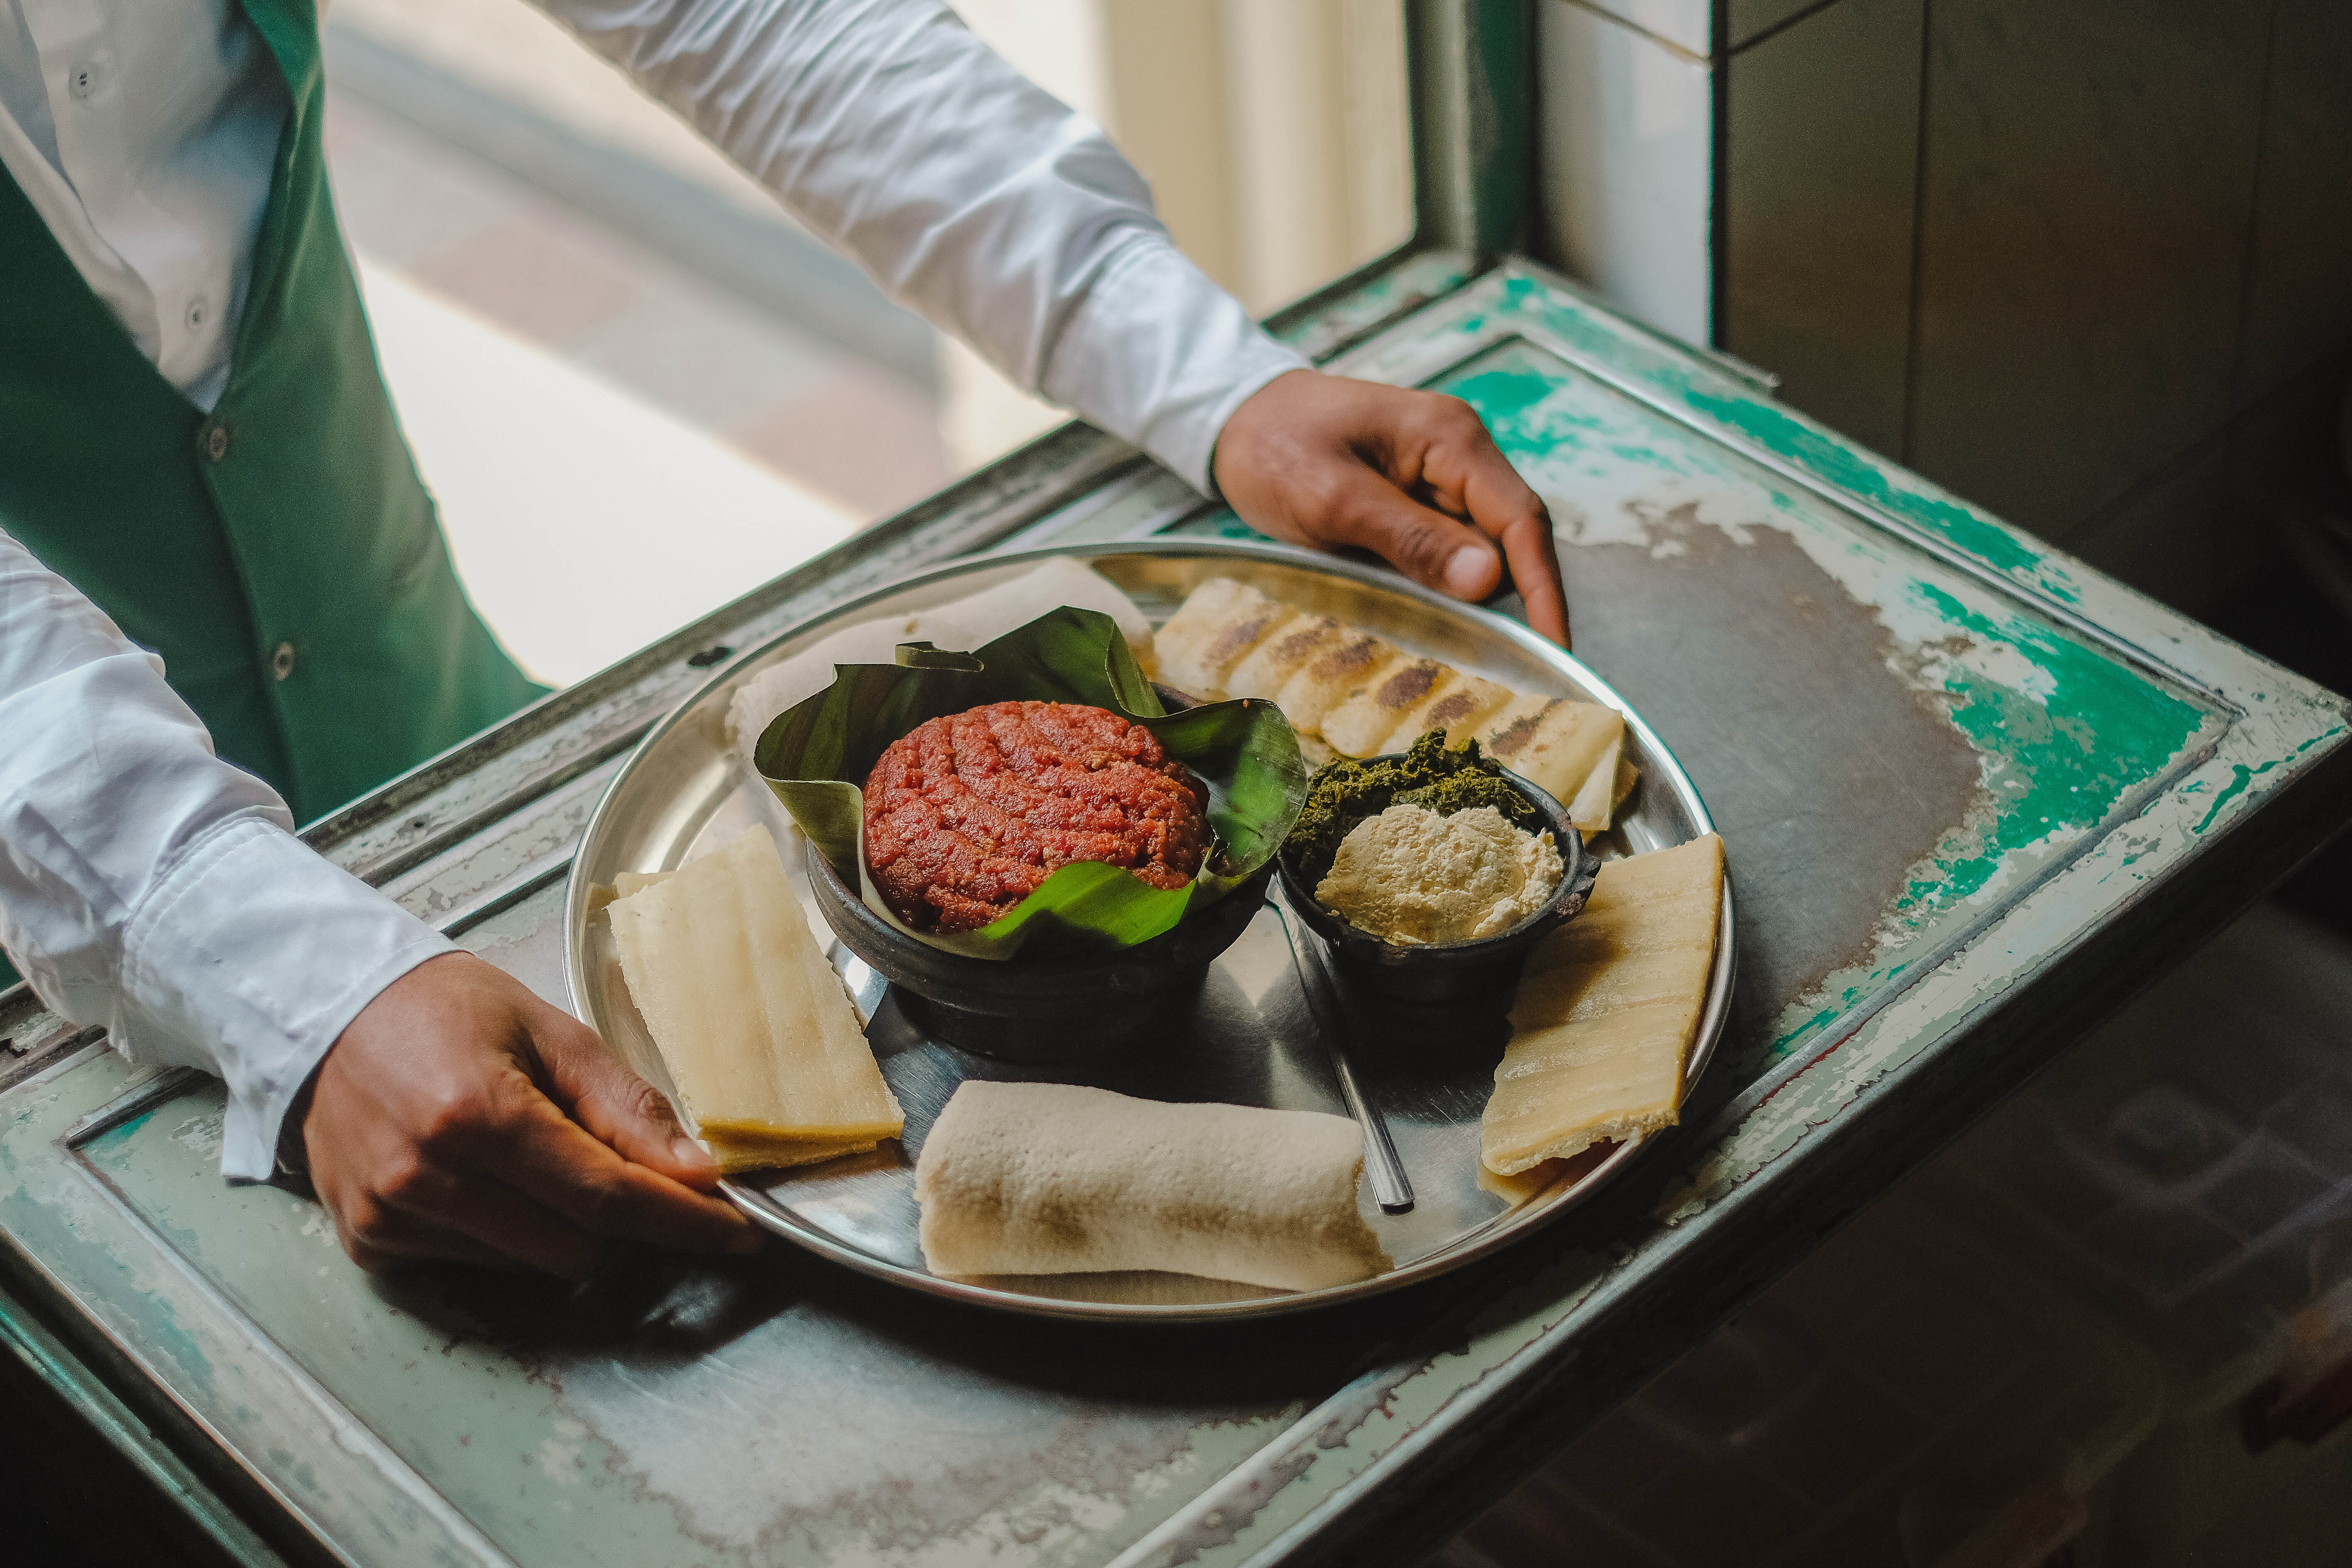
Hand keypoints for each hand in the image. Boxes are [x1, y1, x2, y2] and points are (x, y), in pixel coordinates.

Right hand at [298, 952, 761, 1277]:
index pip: (609, 1196)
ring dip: (559, 1224)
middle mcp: (428, 1177)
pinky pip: (477, 1264)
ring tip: (526, 1151)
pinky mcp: (370, 1243)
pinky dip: (502, 1231)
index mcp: (479, 1114)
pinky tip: (478, 1174)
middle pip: (579, 1245)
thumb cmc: (448, 1011)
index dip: (683, 1221)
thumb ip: (626, 1108)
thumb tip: (698, 1173)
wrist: (329, 1012)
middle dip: (618, 1215)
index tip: (738, 1232)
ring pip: (533, 1263)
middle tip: (609, 1159)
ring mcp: (392, 1218)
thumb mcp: (552, 1034)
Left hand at [1213, 370, 1568, 645]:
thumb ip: (1411, 537)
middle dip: (1518, 604)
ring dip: (1481, 602)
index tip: (1554, 650)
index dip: (1543, 590)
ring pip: (1482, 550)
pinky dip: (1448, 589)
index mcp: (1450, 438)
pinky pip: (1450, 550)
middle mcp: (1459, 454)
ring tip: (1482, 663)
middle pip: (1511, 538)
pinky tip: (1440, 628)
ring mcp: (1440, 477)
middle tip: (1517, 675)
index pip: (1521, 520)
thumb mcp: (1333, 498)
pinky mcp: (1418, 500)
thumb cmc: (1274, 445)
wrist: (1234, 417)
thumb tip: (1487, 580)